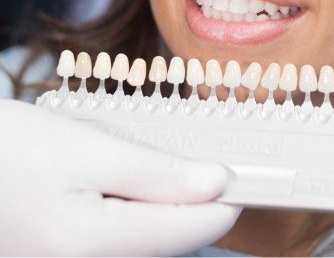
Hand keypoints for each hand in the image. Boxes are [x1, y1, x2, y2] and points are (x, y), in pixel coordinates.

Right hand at [0, 99, 239, 255]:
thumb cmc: (13, 149)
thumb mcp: (89, 149)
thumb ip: (155, 174)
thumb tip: (214, 184)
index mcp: (89, 245)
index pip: (187, 231)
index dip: (224, 201)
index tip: (247, 175)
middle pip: (169, 240)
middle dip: (194, 201)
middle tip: (207, 158)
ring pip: (148, 242)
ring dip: (167, 206)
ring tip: (166, 165)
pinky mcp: (70, 256)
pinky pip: (123, 241)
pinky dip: (139, 211)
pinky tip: (133, 183)